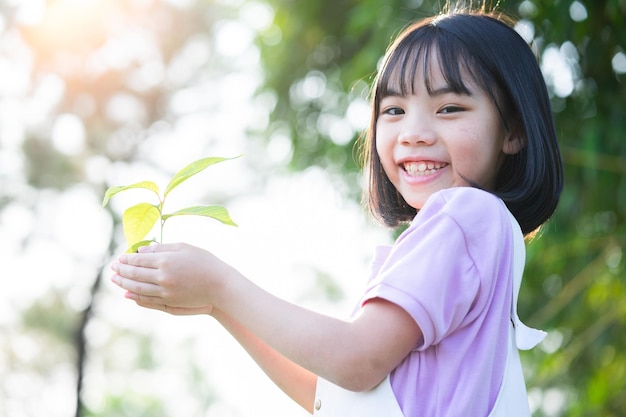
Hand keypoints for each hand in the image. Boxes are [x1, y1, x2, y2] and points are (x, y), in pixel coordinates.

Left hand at [110, 243, 230, 314]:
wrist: (220, 285)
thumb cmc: (204, 262)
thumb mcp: (184, 247)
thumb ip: (161, 248)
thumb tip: (140, 251)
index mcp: (166, 261)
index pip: (138, 260)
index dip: (126, 258)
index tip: (119, 257)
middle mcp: (162, 277)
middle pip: (134, 274)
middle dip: (121, 270)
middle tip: (112, 268)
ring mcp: (165, 292)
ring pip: (137, 288)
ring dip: (124, 283)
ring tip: (115, 280)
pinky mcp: (169, 302)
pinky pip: (147, 300)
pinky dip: (135, 296)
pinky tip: (128, 293)